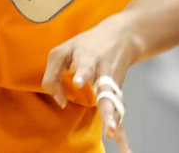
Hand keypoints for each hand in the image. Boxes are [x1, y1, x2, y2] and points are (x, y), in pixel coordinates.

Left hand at [41, 13, 140, 152]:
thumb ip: (53, 75)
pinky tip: (126, 150)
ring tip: (113, 134)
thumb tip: (60, 102)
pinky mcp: (118, 93)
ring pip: (116, 104)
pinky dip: (123, 132)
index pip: (85, 65)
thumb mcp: (63, 51)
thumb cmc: (86, 45)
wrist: (122, 36)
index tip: (79, 81)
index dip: (82, 73)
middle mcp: (104, 72)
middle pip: (107, 90)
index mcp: (88, 58)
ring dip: (116, 120)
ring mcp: (113, 84)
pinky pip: (120, 113)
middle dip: (108, 107)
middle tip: (108, 123)